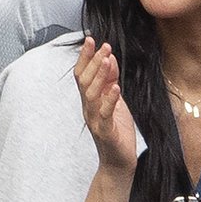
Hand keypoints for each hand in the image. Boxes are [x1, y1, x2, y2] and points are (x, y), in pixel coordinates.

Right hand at [74, 37, 136, 173]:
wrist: (118, 161)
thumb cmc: (116, 130)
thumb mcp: (115, 100)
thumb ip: (111, 81)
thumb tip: (110, 58)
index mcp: (90, 100)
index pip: (82, 75)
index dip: (85, 57)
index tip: (90, 39)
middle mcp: (88, 108)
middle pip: (84, 82)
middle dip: (93, 62)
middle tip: (104, 46)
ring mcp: (95, 120)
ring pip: (91, 95)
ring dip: (99, 76)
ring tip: (107, 60)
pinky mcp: (106, 132)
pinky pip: (104, 115)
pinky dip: (109, 101)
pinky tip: (116, 88)